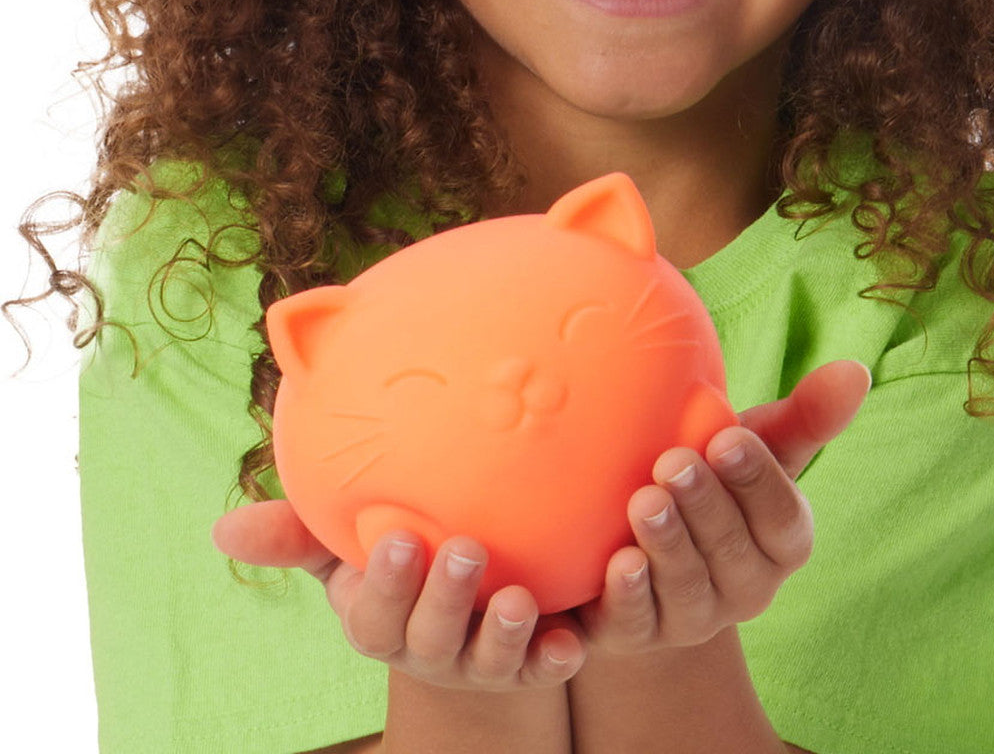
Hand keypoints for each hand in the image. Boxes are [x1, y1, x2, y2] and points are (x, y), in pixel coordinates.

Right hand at [212, 502, 585, 690]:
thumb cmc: (395, 556)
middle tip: (465, 550)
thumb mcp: (344, 544)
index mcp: (380, 620)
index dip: (386, 587)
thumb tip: (223, 527)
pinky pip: (545, 664)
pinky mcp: (532, 656)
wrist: (465, 598)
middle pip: (430, 638)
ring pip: (488, 660)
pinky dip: (555, 655)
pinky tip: (572, 638)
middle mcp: (428, 648)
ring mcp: (480, 659)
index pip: (373, 616)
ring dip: (502, 635)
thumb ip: (297, 534)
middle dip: (444, 601)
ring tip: (518, 597)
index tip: (399, 541)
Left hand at [575, 359, 869, 654]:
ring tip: (643, 501)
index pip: (782, 520)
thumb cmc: (708, 477)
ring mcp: (690, 618)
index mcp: (780, 543)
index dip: (756, 481)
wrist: (633, 536)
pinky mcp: (635, 632)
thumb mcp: (752, 445)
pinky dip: (629, 597)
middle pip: (732, 554)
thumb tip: (855, 370)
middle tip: (673, 463)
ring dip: (667, 546)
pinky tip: (618, 564)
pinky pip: (636, 624)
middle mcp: (744, 589)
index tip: (726, 439)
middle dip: (705, 507)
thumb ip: (803, 416)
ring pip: (686, 590)